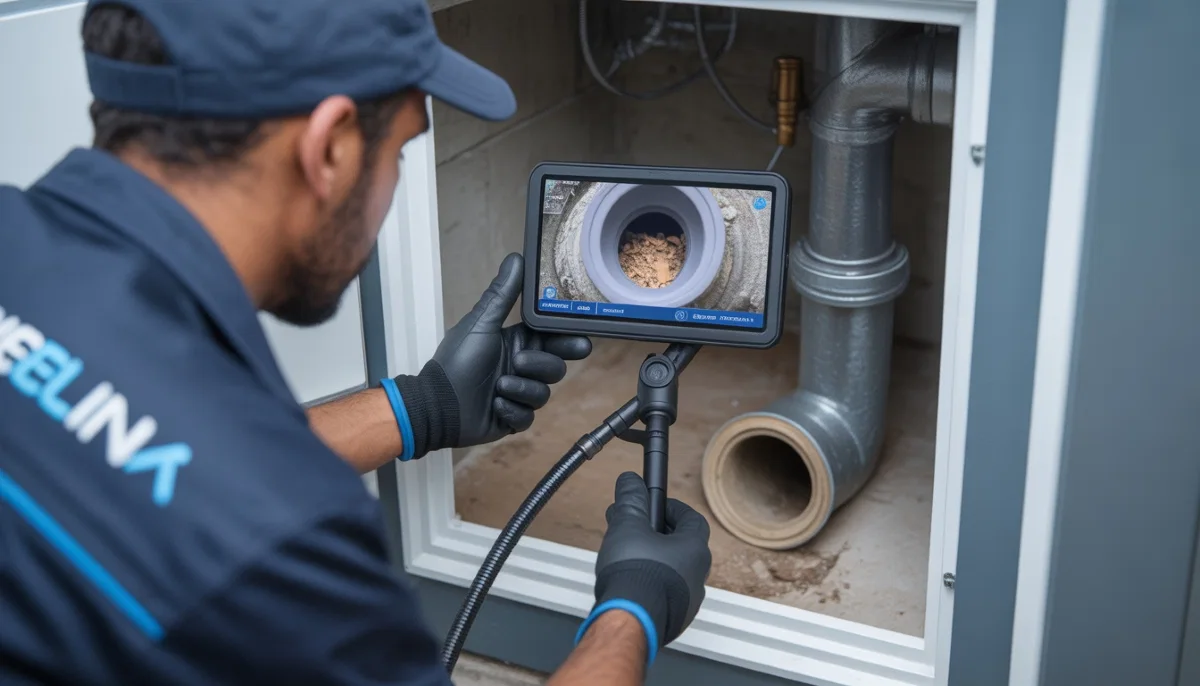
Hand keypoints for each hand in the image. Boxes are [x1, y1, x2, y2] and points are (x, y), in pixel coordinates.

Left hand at [391, 253, 590, 457]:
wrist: (438, 404)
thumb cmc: (457, 361)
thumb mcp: (481, 324)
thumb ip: (502, 294)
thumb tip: (517, 257)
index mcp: (517, 343)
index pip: (553, 339)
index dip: (567, 339)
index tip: (580, 339)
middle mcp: (521, 367)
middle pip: (555, 367)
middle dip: (541, 366)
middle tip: (521, 363)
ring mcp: (518, 394)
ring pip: (542, 393)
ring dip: (520, 388)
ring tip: (498, 386)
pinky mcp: (513, 418)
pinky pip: (527, 416)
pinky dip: (512, 410)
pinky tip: (495, 404)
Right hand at [579, 472, 711, 662]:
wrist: (630, 620)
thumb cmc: (635, 572)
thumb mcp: (628, 524)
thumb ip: (631, 499)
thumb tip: (630, 480)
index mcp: (694, 549)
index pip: (692, 519)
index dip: (673, 508)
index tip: (655, 504)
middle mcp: (697, 576)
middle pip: (680, 545)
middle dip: (656, 532)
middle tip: (634, 527)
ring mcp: (687, 601)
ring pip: (671, 570)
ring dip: (652, 558)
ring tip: (626, 554)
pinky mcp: (672, 619)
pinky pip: (663, 593)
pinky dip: (649, 582)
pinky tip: (628, 580)